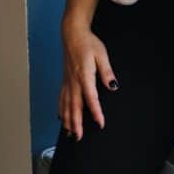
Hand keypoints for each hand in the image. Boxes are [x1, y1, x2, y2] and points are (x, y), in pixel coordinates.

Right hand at [58, 18, 118, 140]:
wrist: (73, 35)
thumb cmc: (88, 44)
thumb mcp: (102, 55)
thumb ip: (107, 71)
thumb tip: (112, 86)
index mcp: (84, 75)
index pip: (90, 98)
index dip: (95, 112)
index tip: (100, 123)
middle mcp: (73, 81)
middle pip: (74, 106)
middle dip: (76, 123)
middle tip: (79, 138)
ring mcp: (67, 82)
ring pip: (66, 105)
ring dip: (68, 120)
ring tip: (70, 134)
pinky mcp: (65, 80)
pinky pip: (62, 98)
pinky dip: (61, 110)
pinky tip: (62, 118)